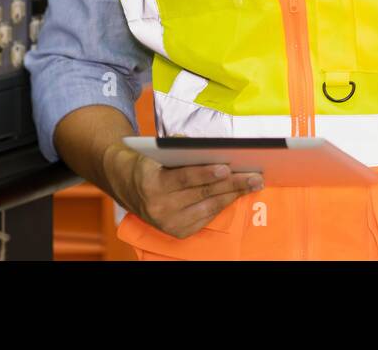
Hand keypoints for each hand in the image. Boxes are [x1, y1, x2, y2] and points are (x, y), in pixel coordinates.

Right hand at [103, 142, 262, 238]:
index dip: (206, 174)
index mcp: (151, 183)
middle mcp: (159, 206)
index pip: (184, 178)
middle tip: (254, 176)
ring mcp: (167, 222)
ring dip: (233, 195)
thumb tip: (207, 146)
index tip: (227, 168)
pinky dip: (222, 205)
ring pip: (208, 207)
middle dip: (232, 184)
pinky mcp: (176, 231)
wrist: (122, 183)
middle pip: (202, 194)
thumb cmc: (146, 160)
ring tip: (253, 184)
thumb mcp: (156, 150)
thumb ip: (178, 147)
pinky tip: (236, 194)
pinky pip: (205, 217)